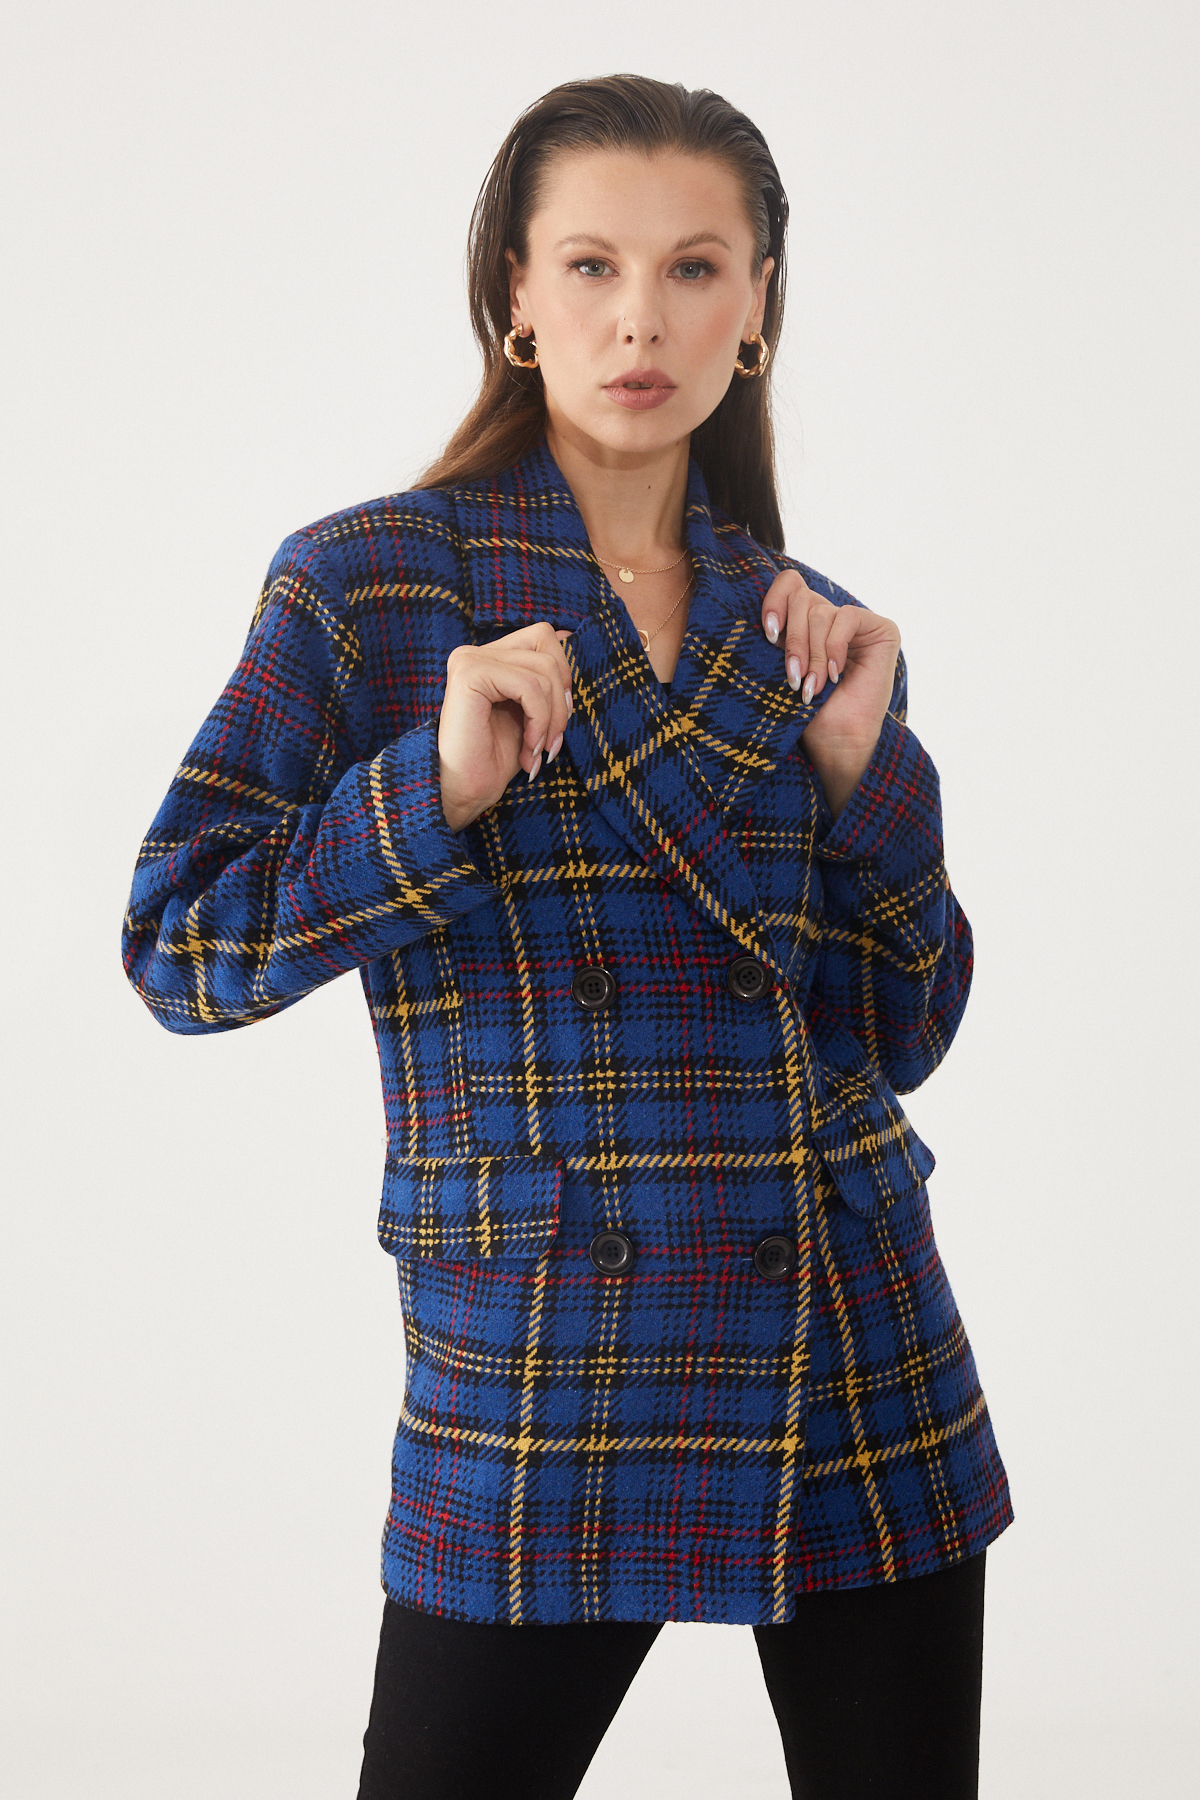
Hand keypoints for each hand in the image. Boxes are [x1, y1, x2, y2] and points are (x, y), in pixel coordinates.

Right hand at [437, 622, 573, 832]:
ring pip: (543, 671)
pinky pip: (529, 687)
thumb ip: (546, 678)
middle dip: (561, 699)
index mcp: (489, 658)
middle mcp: (474, 653)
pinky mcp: (470, 674)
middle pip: (547, 648)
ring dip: (551, 718)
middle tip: (551, 741)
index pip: (544, 638)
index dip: (563, 677)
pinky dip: (539, 721)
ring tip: (537, 750)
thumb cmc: (496, 759)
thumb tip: (568, 634)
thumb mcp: (532, 713)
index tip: (557, 723)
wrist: (465, 793)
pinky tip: (527, 749)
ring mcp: (469, 660)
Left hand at [760, 569, 900, 812]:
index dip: (775, 601)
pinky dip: (835, 647)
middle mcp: (831, 617)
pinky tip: (837, 674)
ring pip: (820, 613)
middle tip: (794, 677)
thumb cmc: (807, 713)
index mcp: (805, 621)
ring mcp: (857, 623)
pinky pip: (847, 617)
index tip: (769, 635)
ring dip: (813, 655)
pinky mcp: (882, 630)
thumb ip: (779, 632)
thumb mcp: (782, 667)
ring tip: (813, 686)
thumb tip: (763, 613)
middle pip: (802, 598)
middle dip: (793, 641)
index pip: (789, 583)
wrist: (836, 742)